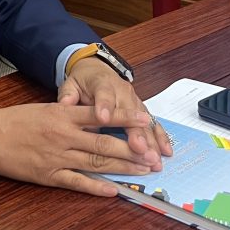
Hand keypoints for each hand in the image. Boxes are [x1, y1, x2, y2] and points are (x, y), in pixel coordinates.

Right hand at [0, 103, 155, 195]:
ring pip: (96, 162)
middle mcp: (62, 135)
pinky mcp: (48, 174)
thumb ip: (68, 113)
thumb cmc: (12, 120)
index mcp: (61, 114)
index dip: (123, 116)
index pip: (99, 114)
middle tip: (154, 155)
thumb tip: (93, 117)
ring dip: (122, 168)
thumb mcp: (42, 108)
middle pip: (104, 143)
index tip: (144, 117)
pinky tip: (113, 190)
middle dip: (132, 149)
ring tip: (144, 172)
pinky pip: (77, 182)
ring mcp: (57, 156)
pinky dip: (96, 187)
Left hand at [58, 57, 172, 170]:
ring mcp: (134, 101)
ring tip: (154, 159)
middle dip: (136, 132)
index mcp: (102, 83)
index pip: (104, 94)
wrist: (96, 70)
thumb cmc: (83, 81)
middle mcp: (122, 91)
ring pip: (144, 121)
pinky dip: (160, 137)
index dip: (105, 106)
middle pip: (130, 113)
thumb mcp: (71, 84)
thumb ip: (67, 95)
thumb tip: (63, 104)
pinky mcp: (141, 109)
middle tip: (139, 150)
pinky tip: (166, 152)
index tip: (104, 119)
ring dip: (151, 141)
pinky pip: (153, 123)